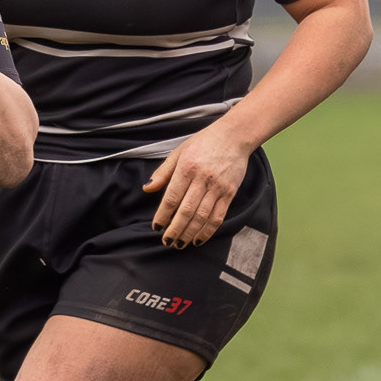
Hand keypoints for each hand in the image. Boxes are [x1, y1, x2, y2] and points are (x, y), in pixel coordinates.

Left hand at [143, 124, 253, 245]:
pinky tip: (199, 239)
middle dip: (175, 230)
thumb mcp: (178, 153)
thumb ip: (162, 172)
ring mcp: (217, 187)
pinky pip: (218, 216)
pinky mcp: (230, 192)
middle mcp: (202, 179)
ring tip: (180, 244)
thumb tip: (146, 189)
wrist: (234, 136)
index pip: (172, 198)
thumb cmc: (202, 143)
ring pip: (202, 217)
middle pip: (186, 211)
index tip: (156, 228)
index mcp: (186, 169)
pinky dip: (208, 230)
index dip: (163, 215)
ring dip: (190, 233)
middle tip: (167, 242)